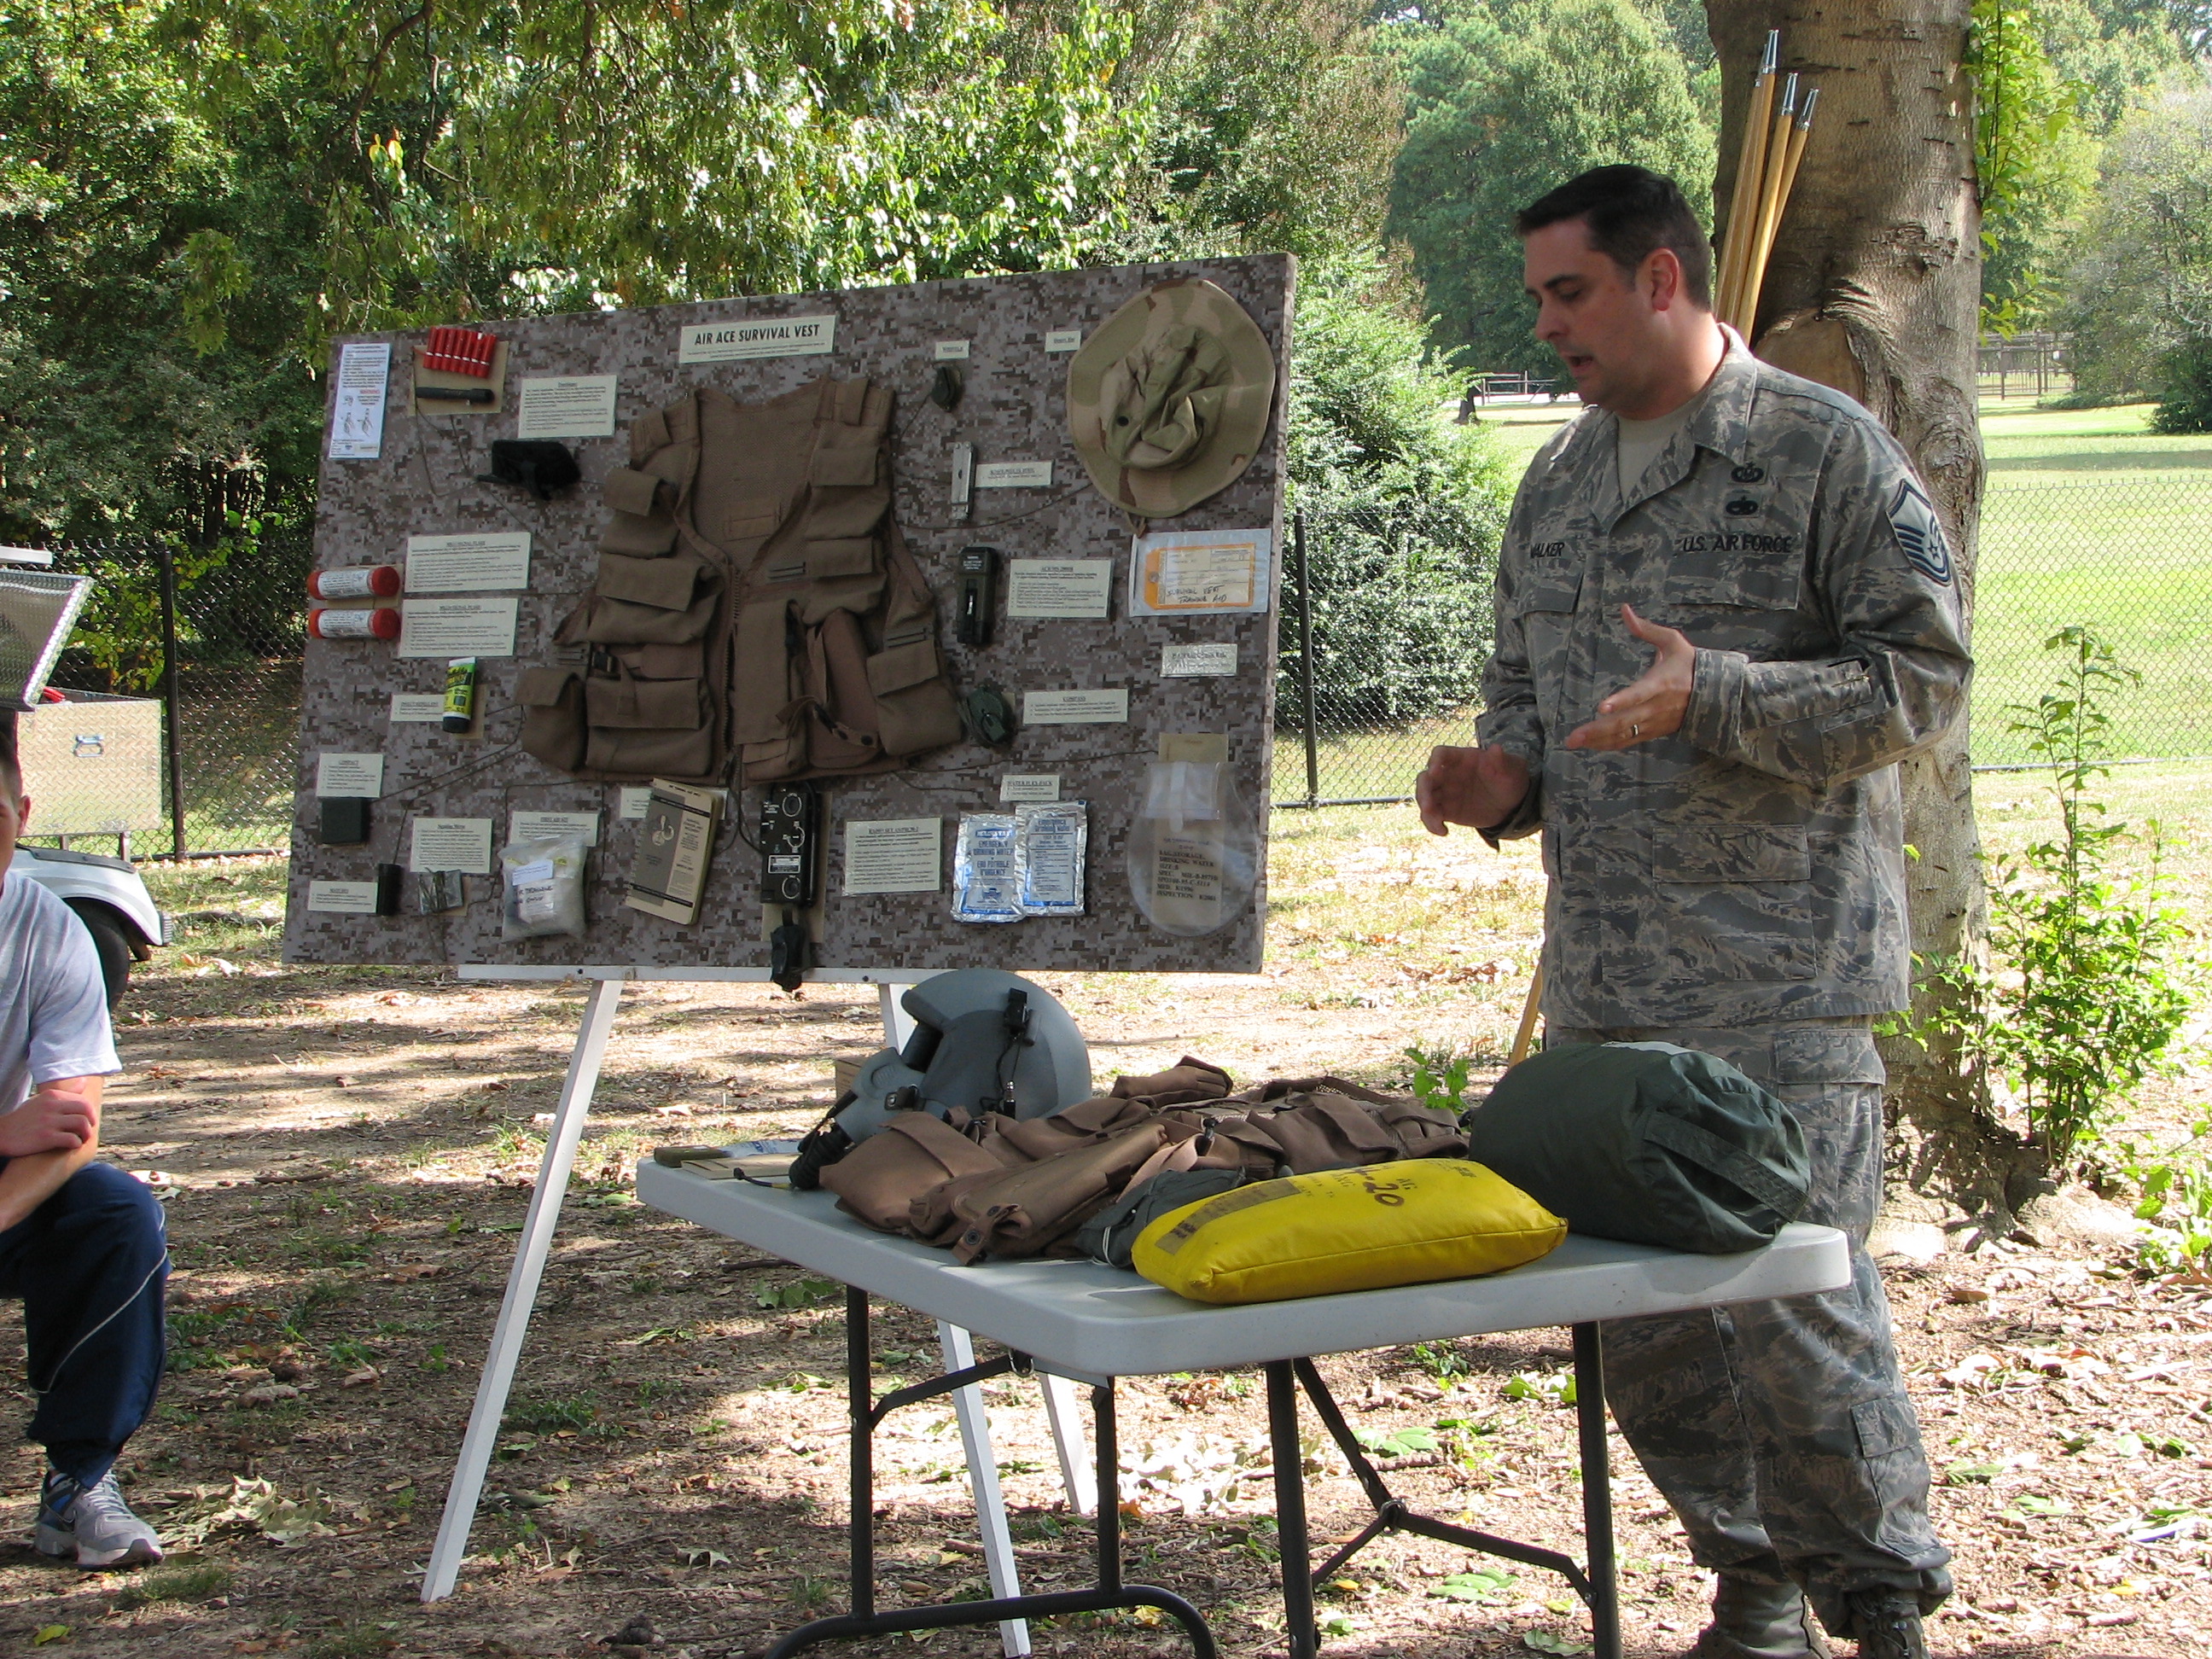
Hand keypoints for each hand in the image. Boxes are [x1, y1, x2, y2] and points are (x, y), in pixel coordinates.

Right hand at [0, 1088, 96, 1158]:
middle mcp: (51, 1106)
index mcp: (52, 1095)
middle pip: (86, 1109)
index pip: (83, 1100)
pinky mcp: (45, 1138)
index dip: (90, 1113)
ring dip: (86, 1134)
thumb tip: (84, 1081)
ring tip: (81, 1139)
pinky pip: (72, 1139)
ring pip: (82, 1123)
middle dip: (91, 1122)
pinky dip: (76, 1144)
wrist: (1, 1134)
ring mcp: (48, 1121)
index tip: (88, 1121)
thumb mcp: (42, 1100)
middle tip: (87, 1131)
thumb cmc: (24, 1118)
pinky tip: (72, 1146)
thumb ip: (65, 1093)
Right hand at [1415, 745, 1530, 835]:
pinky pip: (1432, 816)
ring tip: (1437, 823)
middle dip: (1423, 791)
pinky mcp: (1446, 810)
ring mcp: (1445, 793)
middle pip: (1426, 778)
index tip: (1435, 773)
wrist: (1513, 804)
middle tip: (1428, 806)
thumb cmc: (1511, 779)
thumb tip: (1496, 749)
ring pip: (1425, 798)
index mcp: (1462, 758)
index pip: (1441, 754)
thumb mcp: (1511, 769)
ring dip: (1426, 809)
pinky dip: (1432, 824)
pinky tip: (1443, 831)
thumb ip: (1501, 760)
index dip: (1435, 762)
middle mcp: (1448, 774)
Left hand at [1566, 604, 1695, 750]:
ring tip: (1573, 742)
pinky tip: (1590, 745)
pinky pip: (1628, 741)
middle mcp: (1655, 707)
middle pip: (1624, 722)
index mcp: (1660, 684)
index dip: (1621, 702)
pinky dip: (1608, 744)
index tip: (1601, 708)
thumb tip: (1624, 609)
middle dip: (1596, 730)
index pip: (1639, 694)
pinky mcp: (1652, 731)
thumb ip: (1646, 629)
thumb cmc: (1689, 664)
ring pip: (1623, 735)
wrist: (1714, 694)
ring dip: (1597, 740)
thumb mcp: (1672, 641)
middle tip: (1572, 737)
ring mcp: (1653, 722)